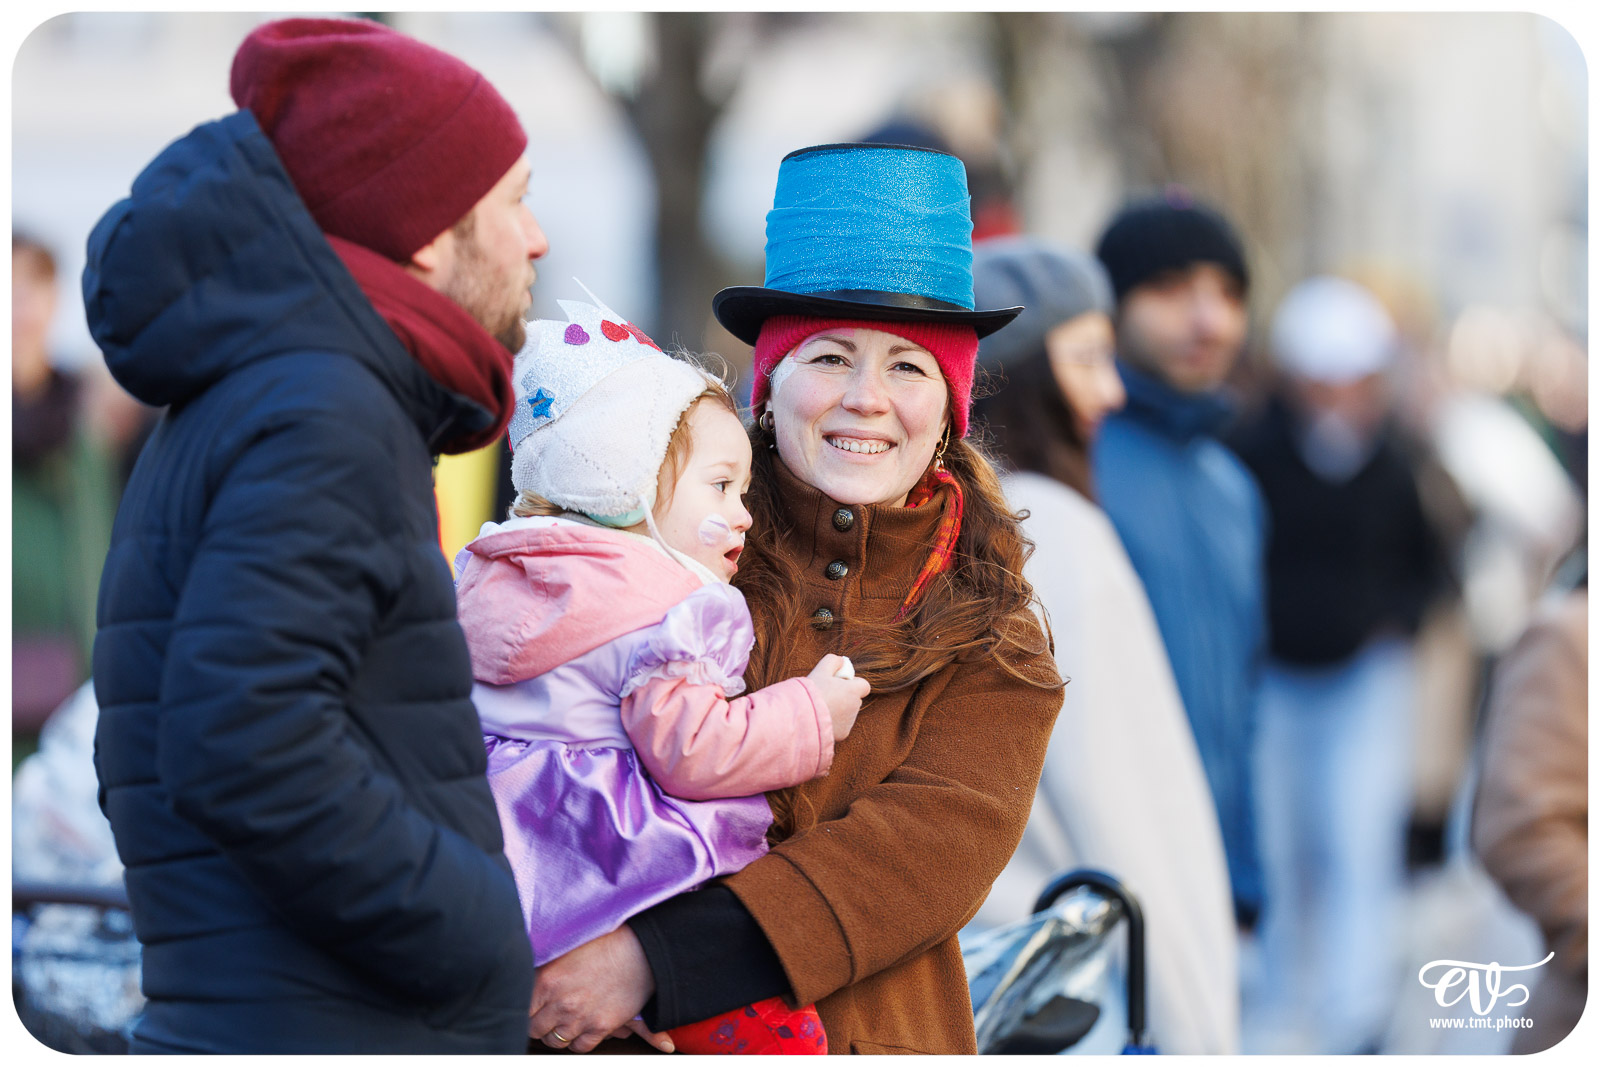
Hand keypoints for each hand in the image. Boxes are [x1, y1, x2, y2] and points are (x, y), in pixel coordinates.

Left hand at [528, 926, 673, 1052]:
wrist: (640, 951)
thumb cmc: (604, 944)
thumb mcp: (565, 950)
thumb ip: (544, 969)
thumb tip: (525, 978)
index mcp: (546, 980)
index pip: (521, 1009)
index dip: (524, 1010)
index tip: (529, 1009)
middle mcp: (560, 1003)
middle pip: (535, 1029)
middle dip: (538, 1024)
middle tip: (545, 1017)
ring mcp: (580, 1018)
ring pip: (555, 1041)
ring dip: (556, 1034)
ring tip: (562, 1022)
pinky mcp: (600, 1027)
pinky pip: (580, 1047)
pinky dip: (577, 1041)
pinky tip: (580, 1029)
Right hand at [807, 654, 870, 741]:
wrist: (802, 717)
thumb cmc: (812, 692)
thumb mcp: (821, 669)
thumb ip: (833, 661)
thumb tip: (841, 661)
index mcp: (853, 691)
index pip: (864, 685)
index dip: (853, 683)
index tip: (839, 683)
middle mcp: (855, 707)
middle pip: (855, 699)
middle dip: (845, 697)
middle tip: (826, 695)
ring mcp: (849, 722)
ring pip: (848, 713)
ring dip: (839, 710)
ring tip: (820, 708)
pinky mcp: (843, 734)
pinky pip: (841, 726)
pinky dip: (834, 723)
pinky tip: (820, 719)